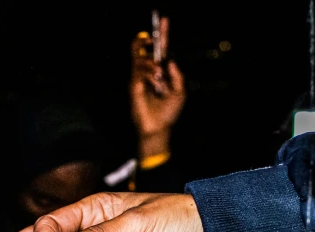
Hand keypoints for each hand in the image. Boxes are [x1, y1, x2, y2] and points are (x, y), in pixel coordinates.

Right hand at [130, 18, 185, 156]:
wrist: (159, 128)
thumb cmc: (169, 112)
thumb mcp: (180, 93)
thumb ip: (177, 76)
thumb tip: (170, 61)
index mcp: (161, 73)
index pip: (161, 50)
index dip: (162, 35)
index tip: (164, 20)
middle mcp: (149, 72)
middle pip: (144, 49)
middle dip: (147, 39)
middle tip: (152, 37)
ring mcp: (140, 78)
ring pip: (141, 58)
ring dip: (151, 63)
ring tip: (158, 74)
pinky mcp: (134, 85)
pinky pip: (139, 71)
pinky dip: (148, 73)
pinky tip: (154, 81)